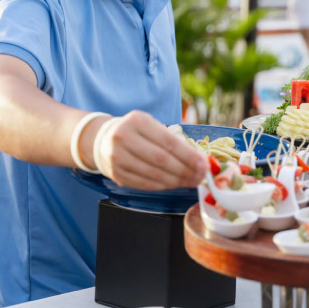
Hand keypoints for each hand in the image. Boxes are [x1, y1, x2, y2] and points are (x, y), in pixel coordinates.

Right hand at [88, 110, 206, 189]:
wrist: (104, 138)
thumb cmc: (137, 132)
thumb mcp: (152, 125)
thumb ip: (173, 140)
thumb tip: (199, 160)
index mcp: (138, 121)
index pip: (168, 142)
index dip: (188, 156)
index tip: (203, 165)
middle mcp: (124, 137)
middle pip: (161, 160)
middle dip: (185, 171)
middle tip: (200, 177)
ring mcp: (117, 157)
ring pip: (153, 174)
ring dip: (176, 181)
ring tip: (190, 182)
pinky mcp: (116, 173)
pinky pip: (144, 184)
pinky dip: (162, 186)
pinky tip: (174, 184)